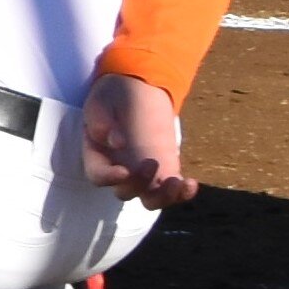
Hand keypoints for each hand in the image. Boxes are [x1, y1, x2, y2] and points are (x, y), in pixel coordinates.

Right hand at [80, 77, 198, 205]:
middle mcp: (119, 170)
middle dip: (139, 183)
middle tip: (151, 163)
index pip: (98, 176)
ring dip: (163, 197)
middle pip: (126, 192)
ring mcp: (143, 172)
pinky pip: (172, 189)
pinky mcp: (165, 168)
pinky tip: (191, 184)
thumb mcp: (101, 101)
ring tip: (177, 183)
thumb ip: (102, 120)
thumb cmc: (113, 95)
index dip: (109, 179)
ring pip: (150, 199)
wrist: (137, 89)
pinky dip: (182, 193)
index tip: (123, 171)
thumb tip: (117, 142)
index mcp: (98, 155)